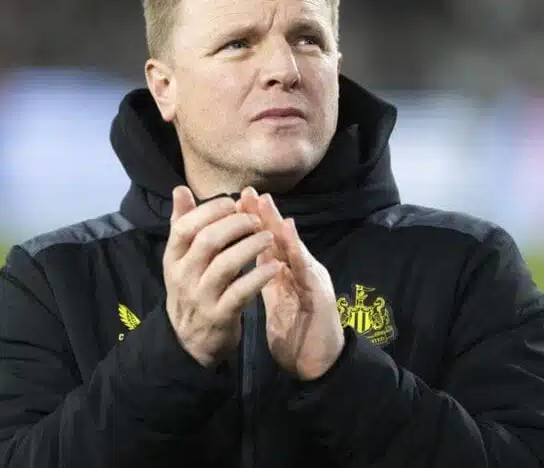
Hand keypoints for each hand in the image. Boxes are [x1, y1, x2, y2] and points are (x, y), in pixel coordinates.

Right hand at [164, 186, 278, 366]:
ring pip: (226, 264)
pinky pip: (241, 292)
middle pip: (207, 241)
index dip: (210, 210)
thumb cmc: (191, 288)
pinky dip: (259, 276)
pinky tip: (274, 265)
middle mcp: (183, 276)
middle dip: (235, 225)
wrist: (189, 341)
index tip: (233, 202)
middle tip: (256, 219)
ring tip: (269, 237)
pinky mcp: (220, 316)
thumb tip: (180, 189)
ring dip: (251, 246)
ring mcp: (201, 297)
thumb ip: (182, 223)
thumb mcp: (181, 258)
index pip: (185, 227)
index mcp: (173, 258)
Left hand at [237, 188, 344, 379]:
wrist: (318, 362)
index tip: (234, 201)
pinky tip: (288, 234)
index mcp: (285, 272)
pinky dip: (296, 250)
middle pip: (280, 238)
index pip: (267, 241)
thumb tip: (247, 253)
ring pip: (293, 246)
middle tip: (247, 191)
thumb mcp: (276, 298)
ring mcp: (311, 279)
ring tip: (265, 202)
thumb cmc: (296, 329)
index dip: (252, 222)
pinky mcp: (319, 294)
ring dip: (279, 223)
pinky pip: (305, 271)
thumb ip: (265, 273)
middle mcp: (299, 270)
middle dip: (263, 214)